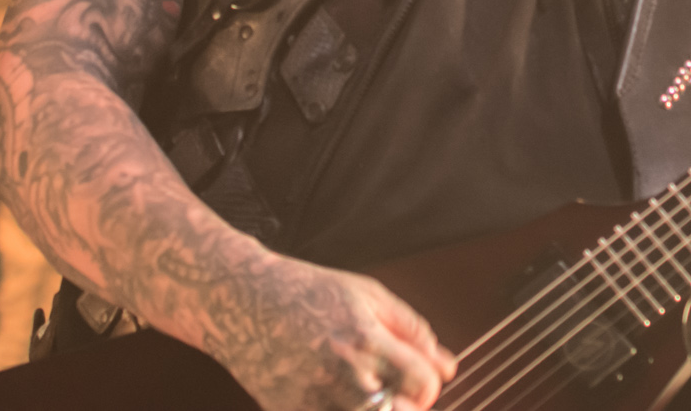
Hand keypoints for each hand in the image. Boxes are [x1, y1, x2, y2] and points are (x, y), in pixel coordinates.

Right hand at [212, 253, 457, 410]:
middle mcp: (343, 373)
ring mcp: (314, 399)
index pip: (424, 383)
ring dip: (377, 410)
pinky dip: (339, 409)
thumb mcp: (369, 295)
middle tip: (397, 391)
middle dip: (408, 405)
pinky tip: (338, 397)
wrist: (243, 301)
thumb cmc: (307, 291)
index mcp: (368, 339)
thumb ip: (413, 330)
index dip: (431, 384)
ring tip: (367, 393)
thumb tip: (447, 365)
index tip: (422, 380)